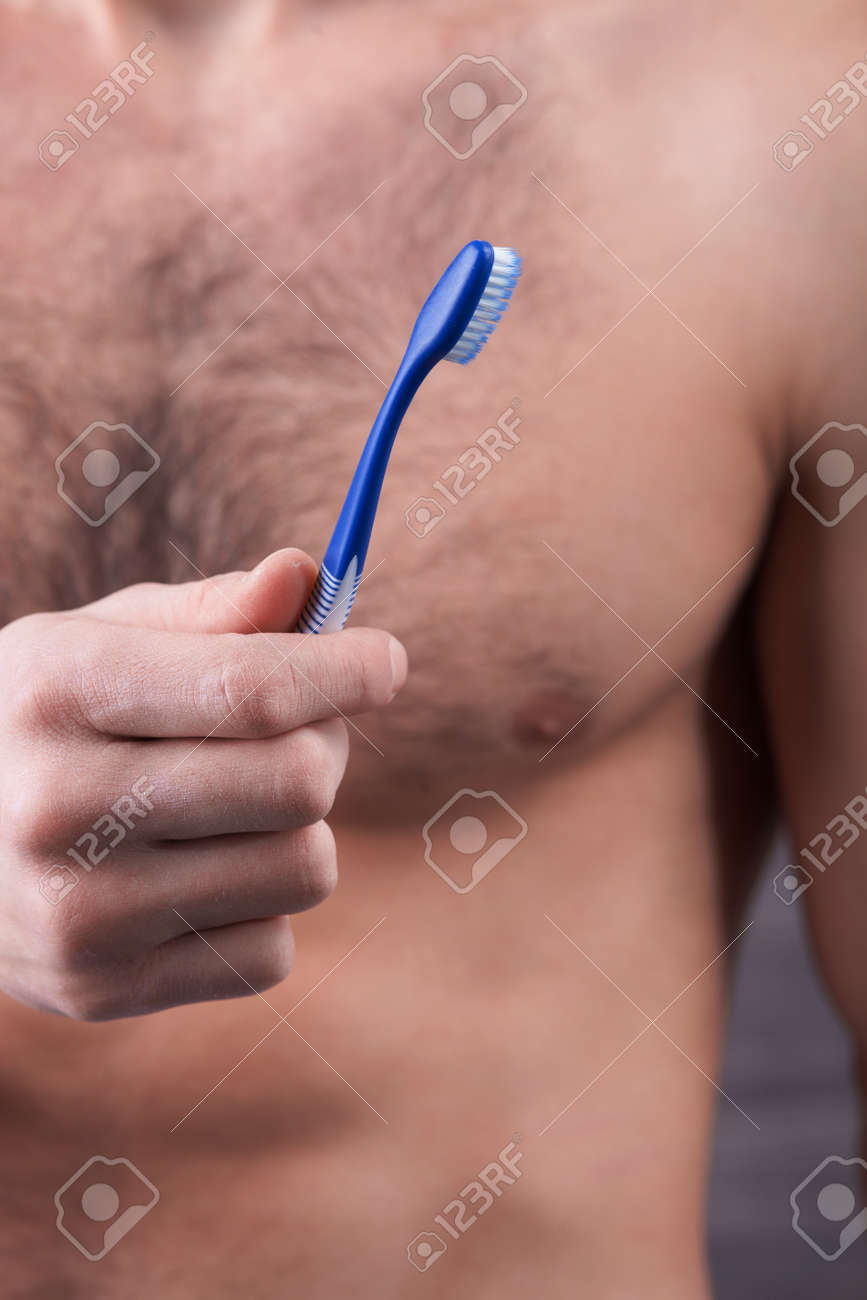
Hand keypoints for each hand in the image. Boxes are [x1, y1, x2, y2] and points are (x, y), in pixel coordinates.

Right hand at [0, 549, 406, 1019]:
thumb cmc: (43, 720)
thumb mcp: (100, 640)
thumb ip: (212, 612)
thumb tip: (308, 576)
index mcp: (58, 691)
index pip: (251, 689)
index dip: (345, 671)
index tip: (387, 661)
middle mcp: (57, 807)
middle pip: (297, 782)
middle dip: (328, 746)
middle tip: (303, 734)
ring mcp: (78, 913)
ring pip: (307, 869)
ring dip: (299, 832)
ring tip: (238, 810)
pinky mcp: (103, 990)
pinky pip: (272, 951)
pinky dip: (261, 910)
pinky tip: (196, 880)